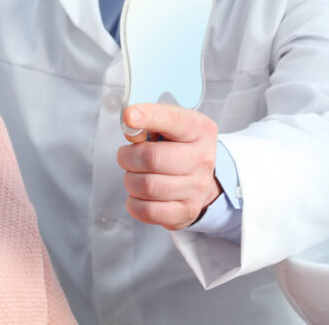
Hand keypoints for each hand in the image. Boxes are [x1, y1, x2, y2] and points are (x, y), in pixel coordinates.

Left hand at [116, 103, 221, 229]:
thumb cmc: (177, 147)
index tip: (129, 116)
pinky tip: (138, 195)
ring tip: (134, 175)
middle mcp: (202, 158)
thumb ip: (149, 123)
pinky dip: (134, 203)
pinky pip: (148, 211)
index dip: (148, 116)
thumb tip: (131, 130)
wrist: (202, 178)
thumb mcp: (169, 126)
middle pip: (152, 158)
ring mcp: (197, 188)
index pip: (173, 120)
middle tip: (125, 156)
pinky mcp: (187, 211)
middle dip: (127, 156)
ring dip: (130, 180)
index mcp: (200, 129)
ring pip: (147, 186)